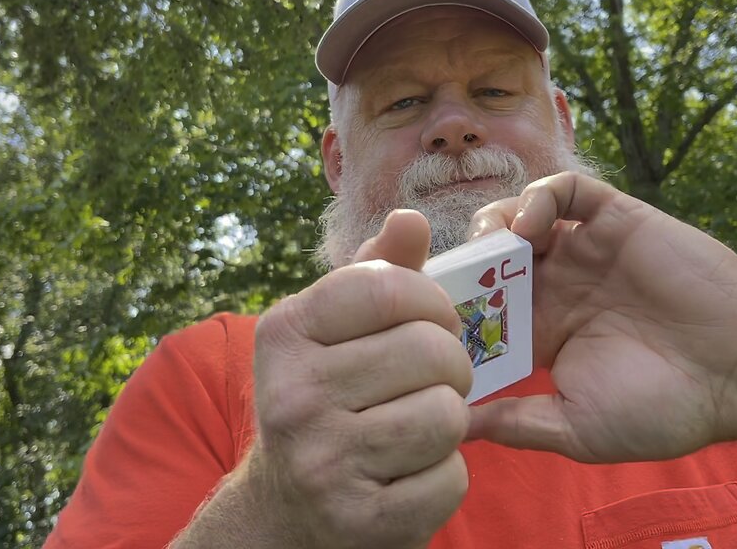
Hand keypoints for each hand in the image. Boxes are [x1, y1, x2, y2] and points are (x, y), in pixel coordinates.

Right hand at [247, 210, 472, 547]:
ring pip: (446, 415)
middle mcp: (293, 397)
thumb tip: (409, 219)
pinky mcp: (357, 522)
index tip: (434, 321)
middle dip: (452, 364)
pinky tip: (412, 472)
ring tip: (422, 424)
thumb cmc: (328, 397)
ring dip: (451, 420)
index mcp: (284, 334)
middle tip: (437, 379)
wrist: (288, 508)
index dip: (432, 300)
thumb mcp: (335, 331)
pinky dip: (446, 476)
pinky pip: (450, 479)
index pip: (389, 287)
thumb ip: (377, 273)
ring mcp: (322, 463)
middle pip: (429, 351)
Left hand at [466, 172, 736, 462]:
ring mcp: (585, 251)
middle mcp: (558, 288)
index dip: (448, 308)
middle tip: (446, 277)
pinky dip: (538, 196)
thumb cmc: (666, 408)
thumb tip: (453, 429)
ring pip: (516, 218)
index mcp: (543, 334)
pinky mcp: (615, 219)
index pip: (479, 310)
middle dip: (460, 263)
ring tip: (486, 249)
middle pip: (487, 259)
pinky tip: (527, 227)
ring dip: (490, 226)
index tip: (422, 320)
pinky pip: (566, 189)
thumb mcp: (577, 429)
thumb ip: (517, 423)